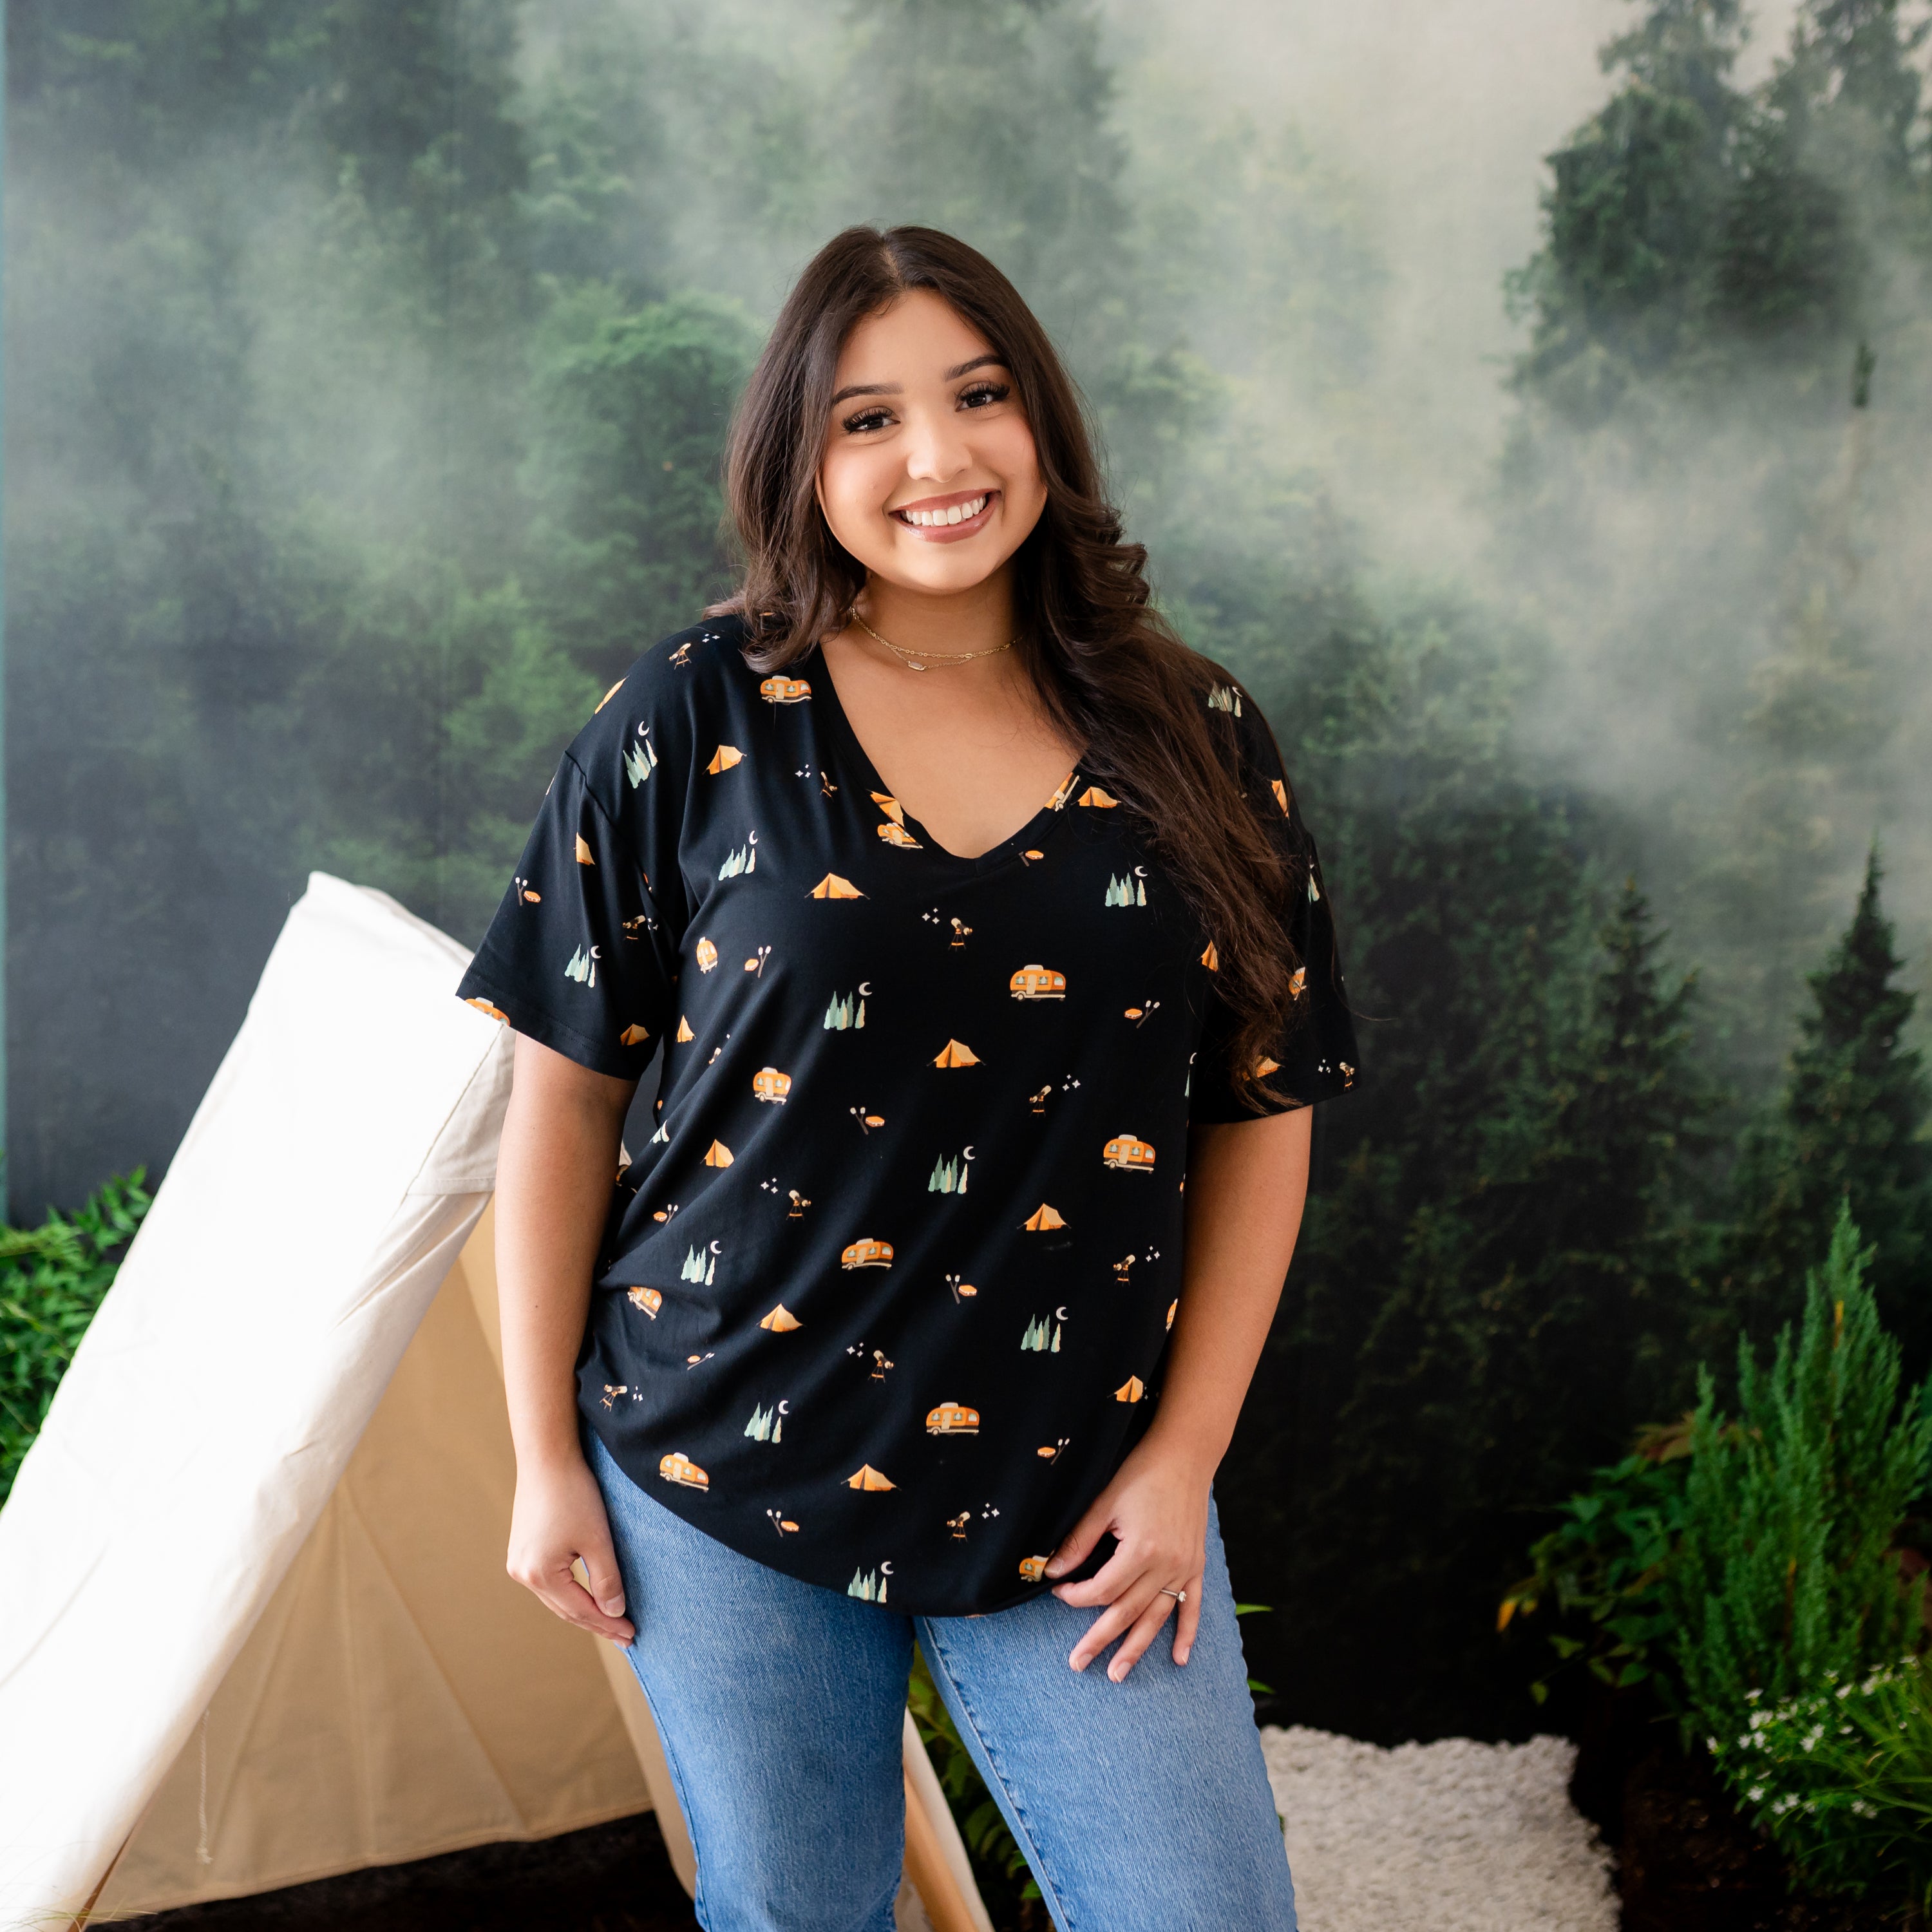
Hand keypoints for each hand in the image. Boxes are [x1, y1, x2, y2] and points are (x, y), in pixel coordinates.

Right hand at [507, 1449, 635, 1646]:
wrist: (547, 1458)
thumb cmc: (574, 1494)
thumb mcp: (597, 1539)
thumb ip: (606, 1580)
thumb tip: (613, 1612)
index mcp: (538, 1574)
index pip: (580, 1611)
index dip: (607, 1624)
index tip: (632, 1634)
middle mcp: (521, 1573)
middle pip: (565, 1609)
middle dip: (597, 1623)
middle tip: (625, 1636)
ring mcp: (518, 1561)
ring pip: (556, 1597)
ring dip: (582, 1610)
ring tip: (609, 1622)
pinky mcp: (522, 1548)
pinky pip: (549, 1581)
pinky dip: (570, 1592)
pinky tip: (585, 1596)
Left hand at [1044, 1436, 1209, 1681]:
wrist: (1184, 1456)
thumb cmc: (1141, 1474)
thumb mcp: (1103, 1503)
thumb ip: (1079, 1541)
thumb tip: (1051, 1572)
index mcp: (1140, 1551)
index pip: (1102, 1589)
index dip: (1076, 1596)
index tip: (1058, 1593)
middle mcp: (1166, 1565)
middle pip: (1127, 1612)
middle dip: (1100, 1640)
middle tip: (1078, 1663)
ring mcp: (1184, 1568)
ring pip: (1156, 1617)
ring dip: (1137, 1648)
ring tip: (1118, 1673)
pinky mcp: (1196, 1565)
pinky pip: (1192, 1606)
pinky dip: (1186, 1634)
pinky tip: (1178, 1659)